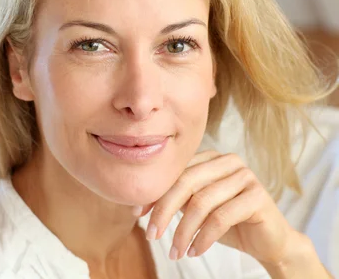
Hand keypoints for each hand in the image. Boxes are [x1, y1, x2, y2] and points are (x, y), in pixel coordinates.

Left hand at [144, 150, 294, 264]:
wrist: (270, 241)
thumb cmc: (229, 223)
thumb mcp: (196, 208)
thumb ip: (176, 199)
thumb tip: (139, 203)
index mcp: (210, 158)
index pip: (175, 172)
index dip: (155, 193)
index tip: (138, 214)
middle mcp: (228, 161)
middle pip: (185, 183)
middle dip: (164, 211)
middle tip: (152, 235)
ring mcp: (245, 176)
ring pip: (202, 202)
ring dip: (183, 231)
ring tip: (175, 251)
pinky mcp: (258, 196)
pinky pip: (221, 217)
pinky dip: (204, 237)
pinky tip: (194, 251)